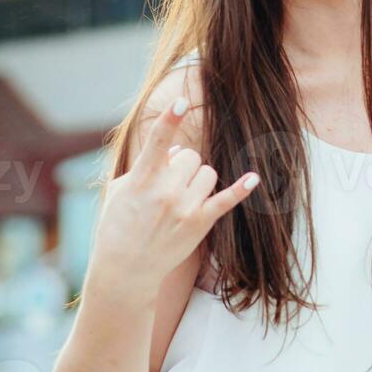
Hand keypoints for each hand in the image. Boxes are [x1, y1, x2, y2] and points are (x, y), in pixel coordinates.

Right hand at [91, 98, 259, 292]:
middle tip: (167, 185)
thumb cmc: (117, 226)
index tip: (182, 101)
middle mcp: (165, 191)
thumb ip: (147, 165)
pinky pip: (225, 200)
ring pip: (207, 173)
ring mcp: (184, 208)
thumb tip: (179, 148)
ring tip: (180, 198)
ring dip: (197, 180)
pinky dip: (241, 189)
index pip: (158, 142)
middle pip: (191, 156)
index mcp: (142, 178)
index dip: (170, 119)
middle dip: (182, 166)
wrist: (125, 270)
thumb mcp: (121, 190)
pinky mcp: (200, 223)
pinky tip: (254, 178)